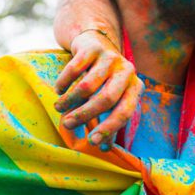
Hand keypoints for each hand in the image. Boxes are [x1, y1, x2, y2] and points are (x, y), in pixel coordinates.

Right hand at [53, 29, 143, 148]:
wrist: (96, 44)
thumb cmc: (105, 81)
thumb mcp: (112, 100)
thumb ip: (109, 122)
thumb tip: (104, 149)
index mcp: (135, 87)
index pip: (125, 112)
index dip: (109, 128)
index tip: (91, 141)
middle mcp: (127, 71)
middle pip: (107, 98)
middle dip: (85, 114)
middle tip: (67, 124)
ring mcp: (110, 58)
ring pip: (88, 85)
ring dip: (70, 100)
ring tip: (59, 108)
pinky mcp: (92, 48)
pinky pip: (74, 69)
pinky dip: (64, 82)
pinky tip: (59, 90)